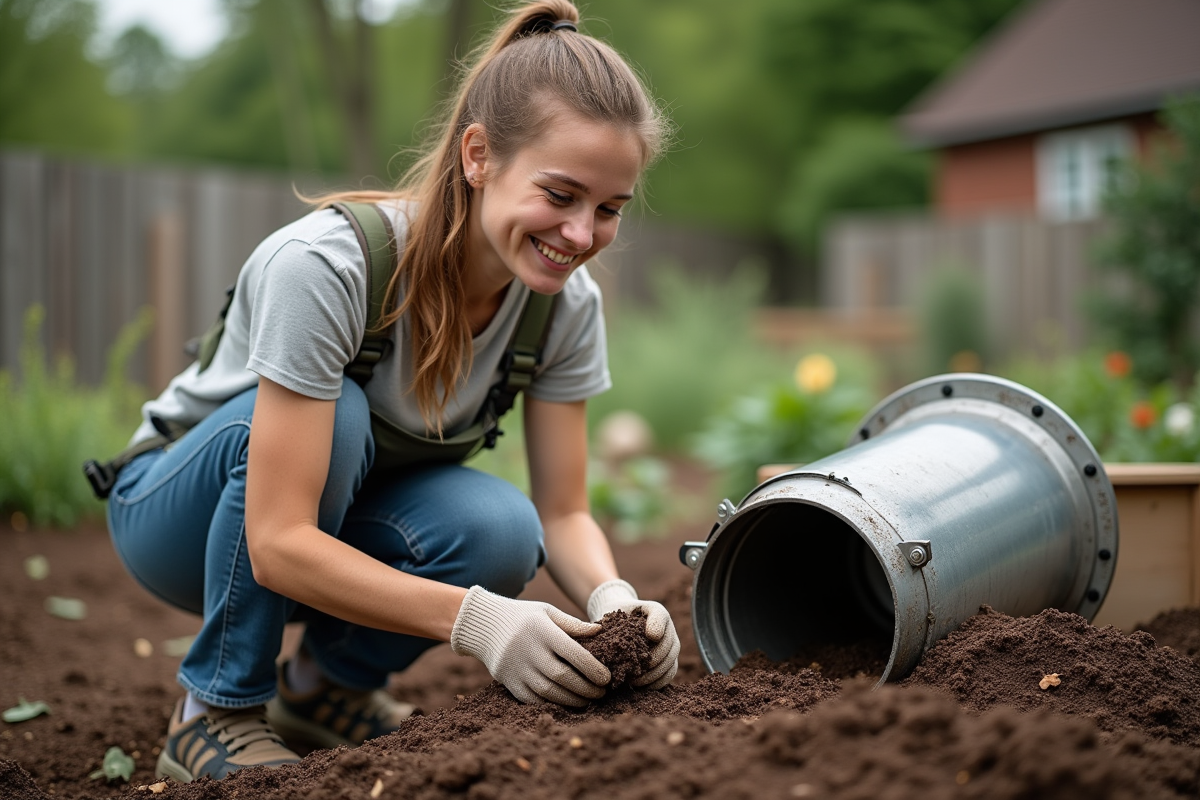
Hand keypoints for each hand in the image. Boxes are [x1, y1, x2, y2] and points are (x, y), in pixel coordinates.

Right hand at [450, 586, 610, 705]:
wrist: (484, 626)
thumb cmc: (523, 617)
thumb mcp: (547, 612)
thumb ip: (573, 624)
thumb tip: (599, 632)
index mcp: (542, 631)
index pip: (573, 653)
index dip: (592, 668)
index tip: (606, 678)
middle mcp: (529, 651)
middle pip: (562, 676)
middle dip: (586, 688)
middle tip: (602, 692)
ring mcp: (517, 669)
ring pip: (549, 692)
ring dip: (572, 700)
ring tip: (588, 700)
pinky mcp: (509, 682)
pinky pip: (533, 700)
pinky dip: (552, 704)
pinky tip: (567, 702)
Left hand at [587, 579, 679, 689]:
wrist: (620, 626)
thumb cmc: (614, 619)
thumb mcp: (610, 615)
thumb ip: (607, 622)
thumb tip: (596, 633)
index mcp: (656, 612)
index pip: (661, 618)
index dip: (658, 627)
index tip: (650, 636)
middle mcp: (668, 628)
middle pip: (669, 646)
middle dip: (653, 660)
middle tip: (636, 670)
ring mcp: (671, 646)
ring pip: (670, 663)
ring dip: (654, 675)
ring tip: (635, 681)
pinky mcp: (669, 662)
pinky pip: (668, 675)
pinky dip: (657, 682)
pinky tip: (640, 687)